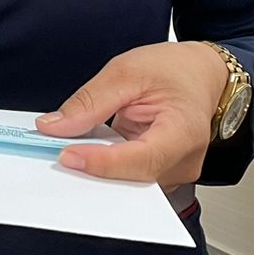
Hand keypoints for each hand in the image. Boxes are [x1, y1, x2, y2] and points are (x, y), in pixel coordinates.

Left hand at [37, 42, 229, 185]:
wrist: (199, 75)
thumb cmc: (174, 70)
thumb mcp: (127, 70)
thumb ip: (90, 101)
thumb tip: (54, 127)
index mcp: (185, 130)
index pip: (142, 159)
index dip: (102, 162)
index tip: (67, 155)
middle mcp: (185, 160)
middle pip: (133, 179)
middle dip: (93, 170)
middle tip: (56, 154)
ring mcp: (175, 171)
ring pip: (129, 183)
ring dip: (98, 170)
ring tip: (73, 148)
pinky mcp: (162, 174)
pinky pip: (130, 178)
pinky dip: (108, 166)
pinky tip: (91, 151)